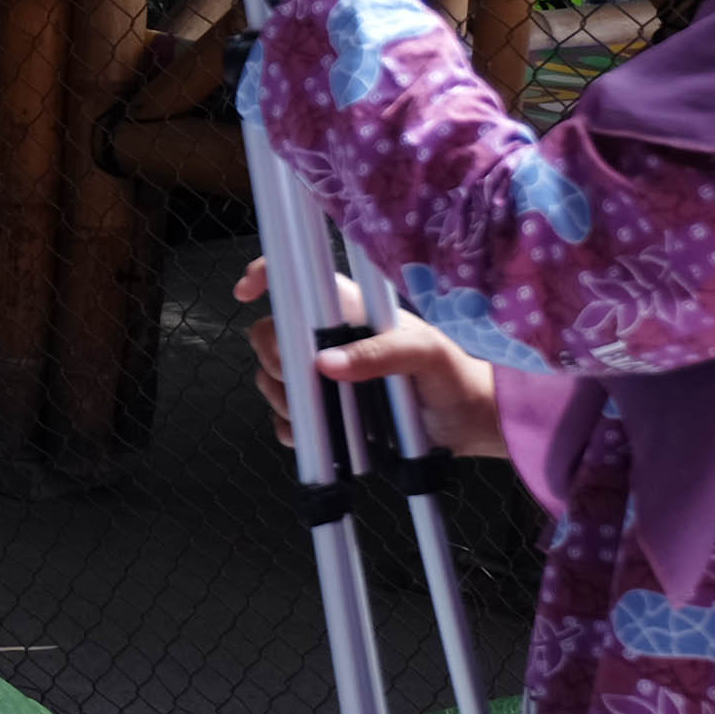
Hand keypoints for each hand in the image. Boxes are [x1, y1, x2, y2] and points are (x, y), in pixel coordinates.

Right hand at [236, 258, 504, 461]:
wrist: (468, 423)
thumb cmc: (454, 376)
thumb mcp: (424, 355)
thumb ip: (380, 354)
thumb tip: (325, 363)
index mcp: (349, 312)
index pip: (297, 280)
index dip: (266, 276)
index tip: (246, 293)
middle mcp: (330, 339)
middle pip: (271, 336)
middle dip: (277, 359)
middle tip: (307, 379)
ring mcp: (323, 377)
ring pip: (272, 380)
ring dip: (287, 400)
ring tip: (327, 414)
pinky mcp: (324, 414)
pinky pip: (287, 422)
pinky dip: (294, 431)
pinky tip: (320, 437)